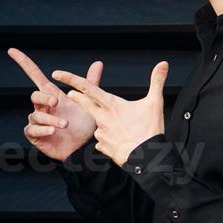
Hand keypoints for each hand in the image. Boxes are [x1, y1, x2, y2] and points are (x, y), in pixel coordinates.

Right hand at [8, 47, 101, 161]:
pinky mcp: (35, 135)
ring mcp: (37, 121)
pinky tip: (53, 131)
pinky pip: (32, 129)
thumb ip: (90, 83)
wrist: (85, 147)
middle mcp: (42, 106)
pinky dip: (42, 129)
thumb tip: (98, 62)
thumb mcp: (90, 102)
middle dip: (45, 97)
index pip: (35, 75)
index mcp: (52, 94)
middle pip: (35, 96)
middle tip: (57, 102)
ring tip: (65, 124)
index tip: (11, 50)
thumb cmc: (85, 124)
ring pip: (36, 115)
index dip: (24, 63)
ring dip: (51, 119)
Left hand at [51, 61, 169, 167]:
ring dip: (104, 123)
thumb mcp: (155, 102)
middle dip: (77, 98)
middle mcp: (102, 118)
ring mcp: (101, 134)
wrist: (147, 158)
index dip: (71, 79)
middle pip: (84, 104)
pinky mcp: (103, 147)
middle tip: (71, 94)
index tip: (57, 73)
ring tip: (124, 129)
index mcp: (112, 105)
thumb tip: (164, 63)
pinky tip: (120, 141)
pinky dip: (109, 139)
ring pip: (98, 124)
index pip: (88, 88)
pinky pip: (103, 141)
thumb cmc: (150, 130)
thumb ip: (157, 81)